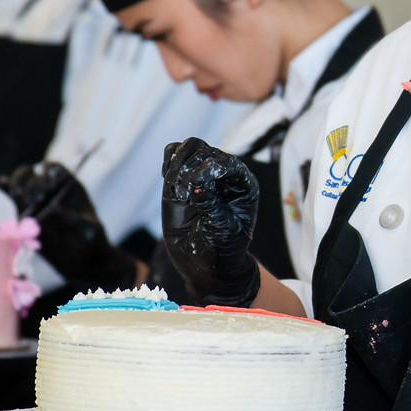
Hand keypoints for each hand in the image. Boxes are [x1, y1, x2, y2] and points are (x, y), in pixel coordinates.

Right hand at [0, 162, 138, 291]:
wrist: (81, 261)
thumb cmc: (91, 244)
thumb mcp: (89, 232)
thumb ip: (74, 221)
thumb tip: (53, 209)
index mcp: (70, 187)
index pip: (56, 170)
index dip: (48, 174)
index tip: (47, 188)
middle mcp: (51, 188)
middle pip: (35, 172)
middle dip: (30, 181)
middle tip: (30, 199)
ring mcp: (36, 198)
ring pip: (21, 180)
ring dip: (16, 184)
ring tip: (17, 196)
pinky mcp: (24, 210)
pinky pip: (12, 194)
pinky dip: (4, 186)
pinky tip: (0, 184)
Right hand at [159, 139, 261, 306]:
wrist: (205, 263)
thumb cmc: (221, 248)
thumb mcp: (220, 229)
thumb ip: (210, 204)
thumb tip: (198, 180)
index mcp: (242, 184)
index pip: (226, 161)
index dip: (207, 170)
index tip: (193, 193)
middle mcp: (224, 174)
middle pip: (204, 150)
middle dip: (188, 169)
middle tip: (182, 196)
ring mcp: (203, 173)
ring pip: (189, 146)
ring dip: (177, 164)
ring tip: (175, 190)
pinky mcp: (182, 177)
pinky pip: (173, 154)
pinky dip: (168, 163)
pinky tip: (170, 183)